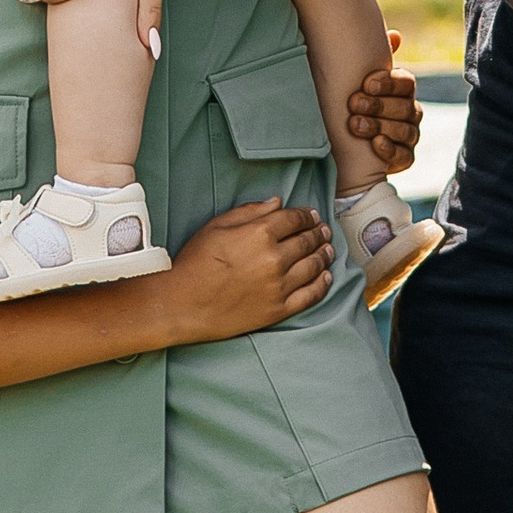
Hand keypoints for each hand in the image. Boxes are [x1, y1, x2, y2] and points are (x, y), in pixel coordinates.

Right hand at [166, 200, 332, 338]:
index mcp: (259, 233)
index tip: (312, 216)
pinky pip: (310, 295)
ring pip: (313, 266)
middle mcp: (274, 259)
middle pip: (307, 241)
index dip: (306, 215)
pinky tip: (326, 277)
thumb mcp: (217, 226)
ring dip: (324, 255)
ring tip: (328, 250)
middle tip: (324, 231)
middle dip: (318, 233)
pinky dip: (322, 284)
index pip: (294, 219)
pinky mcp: (278, 309)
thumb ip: (250, 212)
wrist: (183, 304)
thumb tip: (277, 202)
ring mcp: (278, 286)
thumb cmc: (195, 262)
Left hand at [345, 37, 421, 174]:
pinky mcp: (405, 158)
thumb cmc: (351, 101)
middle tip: (353, 103)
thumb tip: (395, 35)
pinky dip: (390, 150)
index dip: (388, 83)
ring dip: (380, 126)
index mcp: (402, 89)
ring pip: (405, 130)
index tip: (365, 83)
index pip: (406, 83)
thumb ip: (370, 57)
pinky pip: (406, 156)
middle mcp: (410, 111)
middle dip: (379, 105)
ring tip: (355, 124)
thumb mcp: (355, 78)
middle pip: (405, 107)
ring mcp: (409, 135)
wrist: (341, 142)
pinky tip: (375, 144)